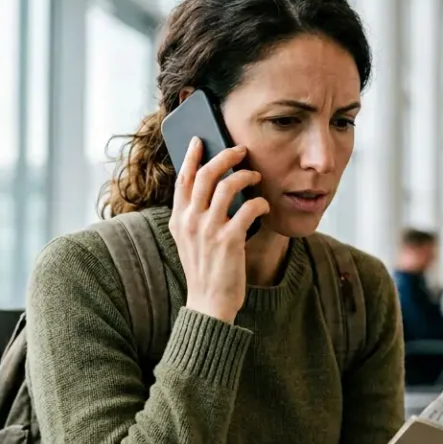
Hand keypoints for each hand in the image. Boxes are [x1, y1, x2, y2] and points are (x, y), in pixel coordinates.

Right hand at [171, 138, 268, 322]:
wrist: (209, 303)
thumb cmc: (205, 270)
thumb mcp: (190, 240)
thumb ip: (195, 215)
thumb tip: (213, 187)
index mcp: (178, 219)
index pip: (183, 179)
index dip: (191, 156)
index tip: (200, 140)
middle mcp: (190, 221)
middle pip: (205, 175)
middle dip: (225, 156)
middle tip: (240, 150)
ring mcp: (209, 230)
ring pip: (227, 186)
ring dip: (246, 176)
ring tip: (256, 177)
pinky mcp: (229, 240)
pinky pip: (248, 208)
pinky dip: (260, 202)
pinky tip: (264, 206)